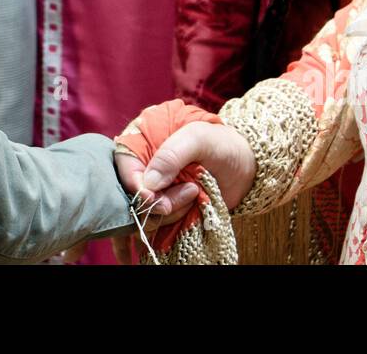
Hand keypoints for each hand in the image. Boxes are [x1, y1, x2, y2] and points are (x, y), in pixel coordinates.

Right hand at [114, 120, 255, 256]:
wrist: (243, 166)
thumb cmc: (220, 144)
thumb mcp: (198, 138)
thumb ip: (172, 154)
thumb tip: (148, 185)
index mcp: (142, 140)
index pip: (123, 164)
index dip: (134, 184)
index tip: (153, 197)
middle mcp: (142, 166)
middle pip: (130, 193)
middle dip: (155, 203)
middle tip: (186, 195)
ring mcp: (152, 189)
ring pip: (143, 212)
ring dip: (167, 213)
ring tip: (195, 194)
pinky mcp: (163, 208)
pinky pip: (153, 224)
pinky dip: (163, 228)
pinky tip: (181, 216)